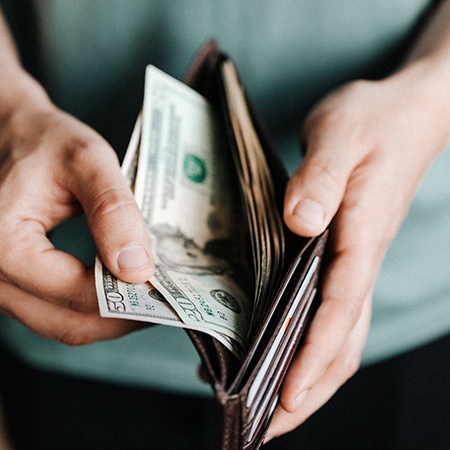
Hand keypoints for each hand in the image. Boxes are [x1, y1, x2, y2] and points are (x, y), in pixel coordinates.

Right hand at [0, 72, 153, 344]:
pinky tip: (119, 291)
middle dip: (122, 318)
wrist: (11, 135)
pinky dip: (90, 308)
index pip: (76, 293)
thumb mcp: (86, 161)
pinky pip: (54, 311)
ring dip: (109, 318)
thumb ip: (113, 211)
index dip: (125, 299)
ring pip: (61, 324)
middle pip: (68, 323)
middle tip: (165, 303)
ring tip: (147, 298)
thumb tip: (138, 269)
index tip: (165, 290)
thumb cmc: (44, 141)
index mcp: (3, 244)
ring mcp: (0, 285)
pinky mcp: (13, 283)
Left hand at [267, 60, 449, 439]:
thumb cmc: (372, 120)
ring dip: (309, 374)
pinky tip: (278, 347)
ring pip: (339, 333)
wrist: (402, 113)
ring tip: (268, 405)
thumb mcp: (340, 136)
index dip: (313, 356)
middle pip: (343, 340)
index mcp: (362, 236)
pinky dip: (308, 340)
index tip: (284, 397)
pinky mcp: (345, 253)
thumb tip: (301, 220)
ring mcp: (356, 260)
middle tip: (266, 426)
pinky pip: (330, 310)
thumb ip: (320, 177)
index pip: (340, 309)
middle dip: (309, 388)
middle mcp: (361, 259)